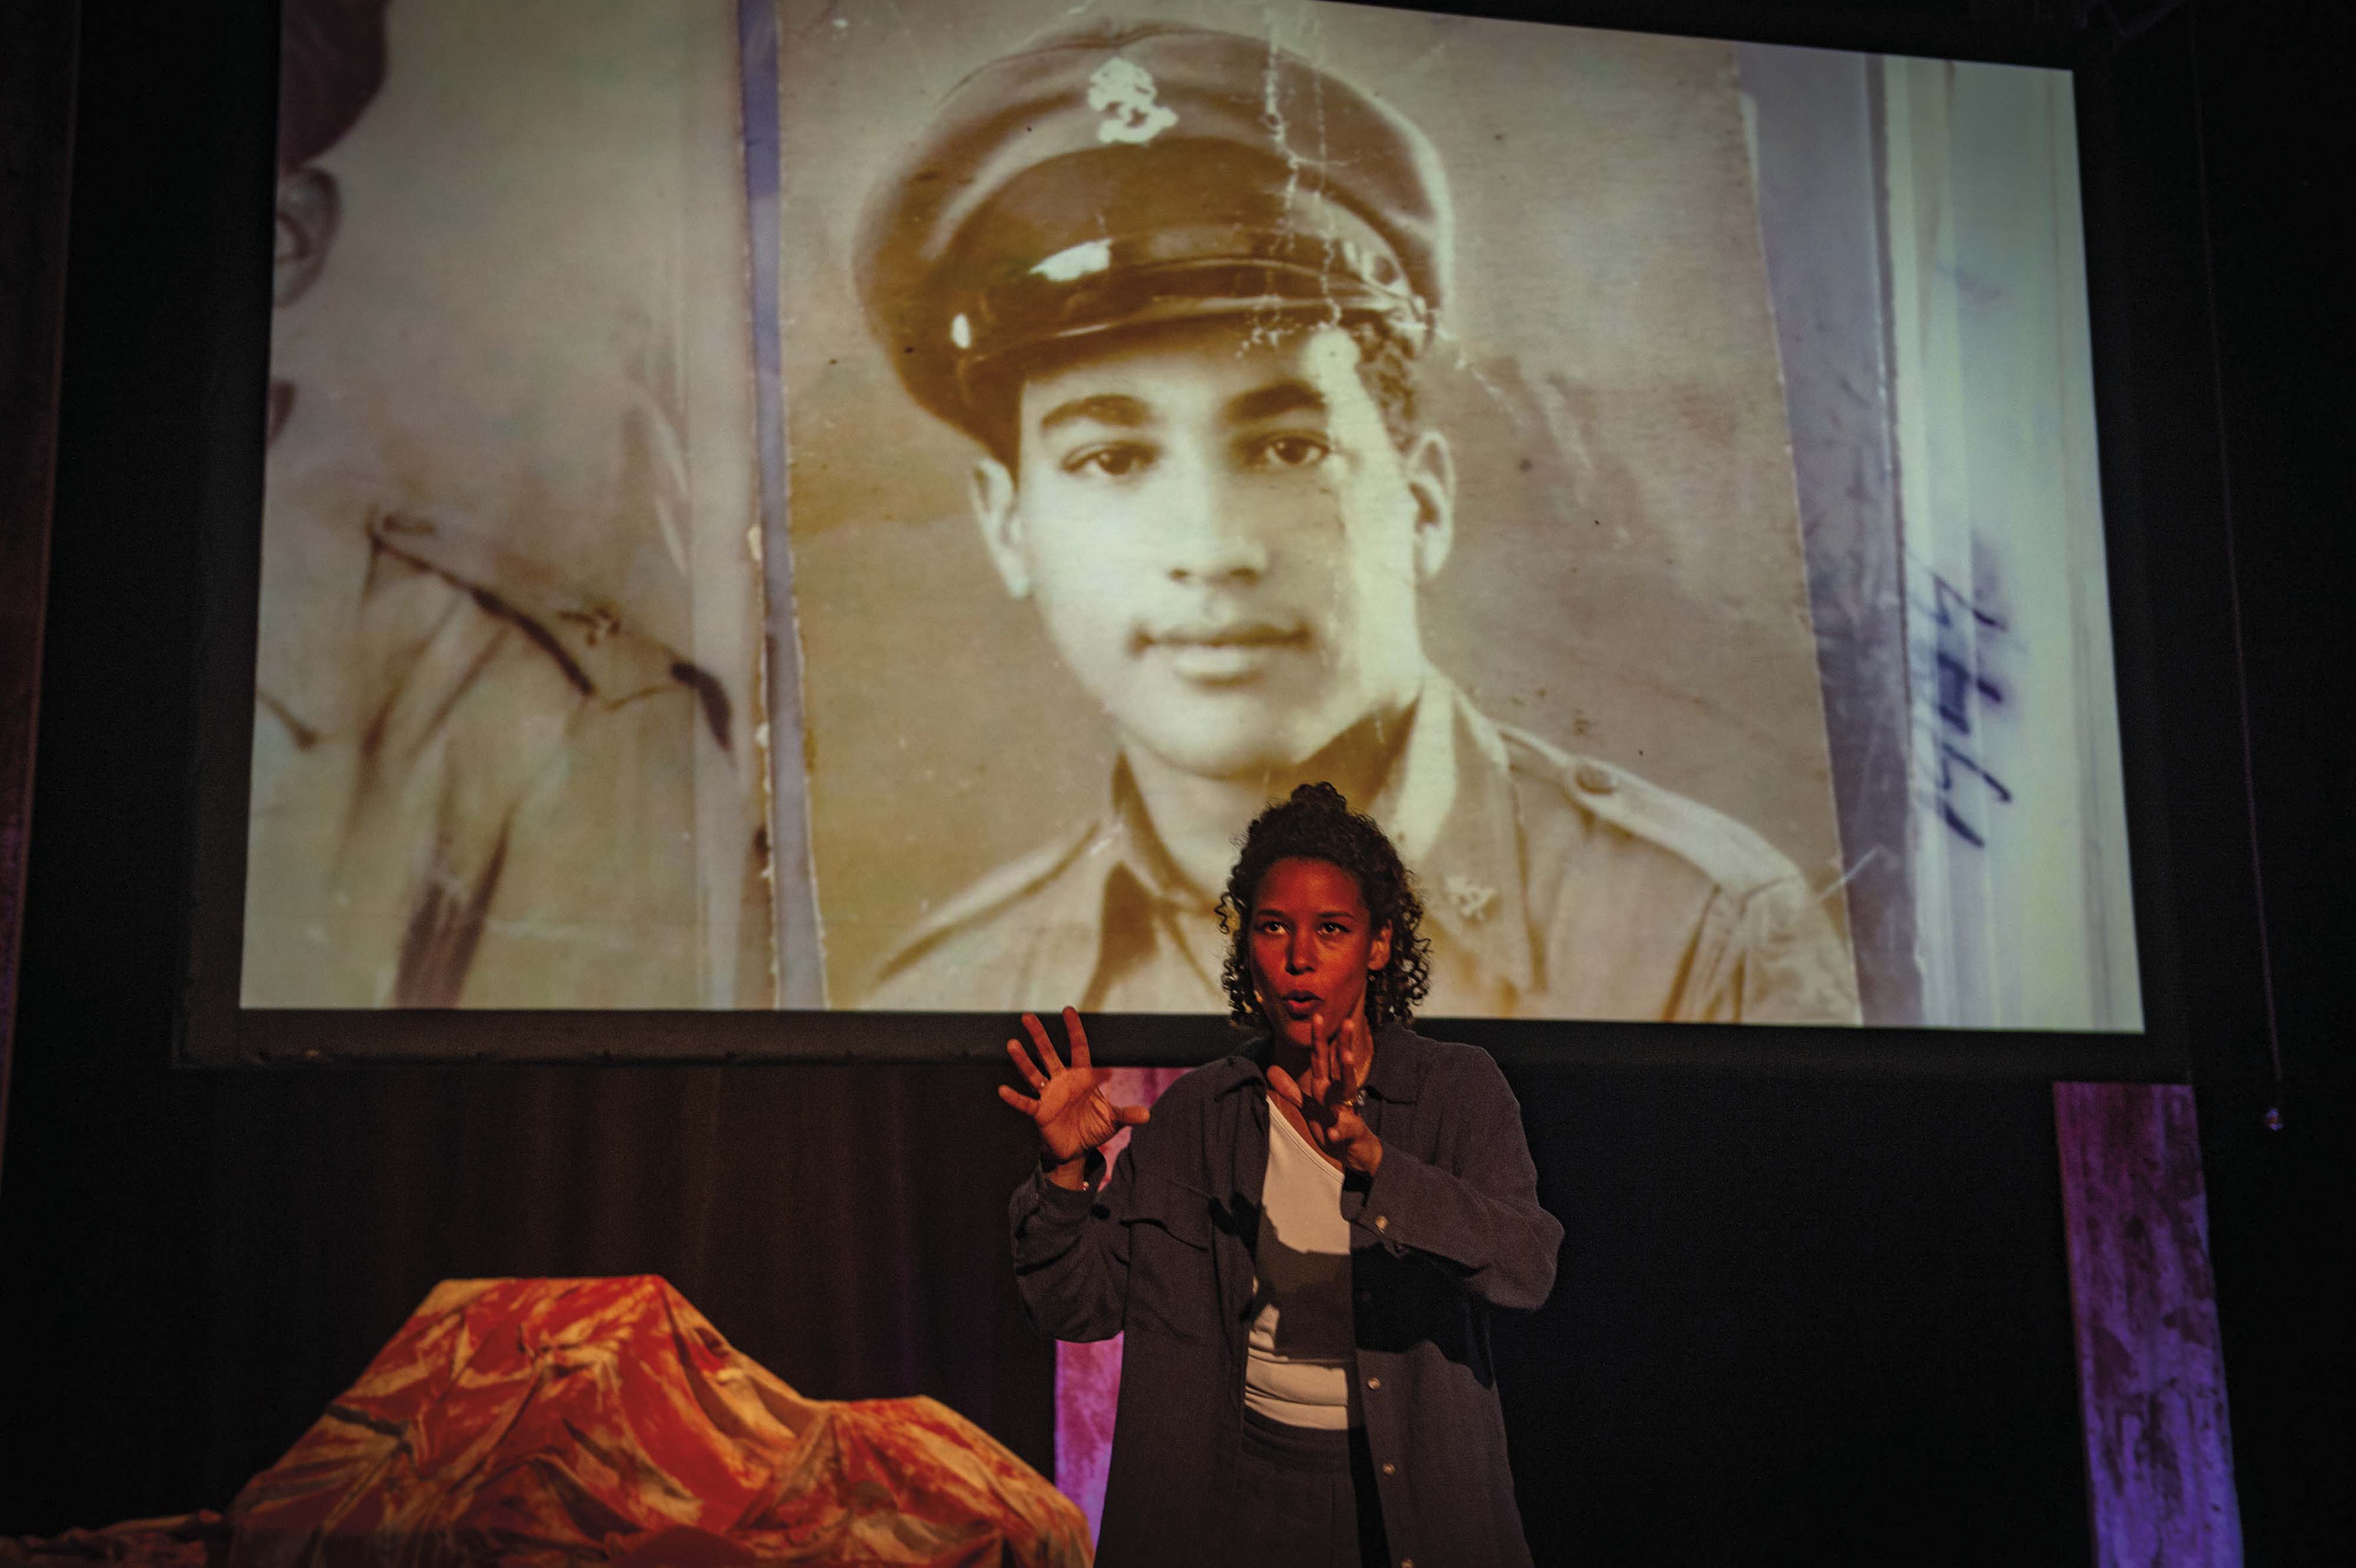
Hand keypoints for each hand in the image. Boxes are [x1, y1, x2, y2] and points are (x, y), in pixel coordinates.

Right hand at [997, 1008, 1148, 1187]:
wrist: (1077, 1150)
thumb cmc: (1093, 1128)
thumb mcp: (1113, 1121)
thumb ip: (1127, 1114)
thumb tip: (1147, 1115)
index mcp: (1082, 1078)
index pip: (1078, 1048)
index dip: (1074, 1030)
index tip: (1068, 1010)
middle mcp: (1062, 1081)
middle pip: (1049, 1054)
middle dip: (1039, 1036)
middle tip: (1028, 1016)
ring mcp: (1049, 1095)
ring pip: (1033, 1073)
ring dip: (1023, 1060)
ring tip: (1012, 1044)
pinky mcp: (1039, 1112)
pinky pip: (1025, 1103)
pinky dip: (1015, 1098)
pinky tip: (1003, 1090)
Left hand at [1266, 1010, 1381, 1176]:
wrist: (1355, 1151)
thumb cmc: (1332, 1124)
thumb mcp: (1309, 1107)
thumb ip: (1292, 1091)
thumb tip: (1270, 1070)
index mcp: (1326, 1087)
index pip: (1321, 1060)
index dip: (1317, 1039)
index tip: (1316, 1016)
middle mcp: (1338, 1094)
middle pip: (1340, 1065)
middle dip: (1343, 1043)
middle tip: (1347, 1022)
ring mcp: (1347, 1111)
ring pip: (1348, 1089)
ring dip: (1348, 1072)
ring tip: (1347, 1057)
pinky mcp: (1353, 1132)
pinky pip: (1347, 1129)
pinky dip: (1340, 1130)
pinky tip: (1334, 1131)